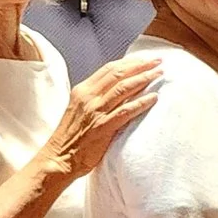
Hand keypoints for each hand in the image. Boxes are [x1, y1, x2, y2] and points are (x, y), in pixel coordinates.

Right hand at [41, 58, 160, 177]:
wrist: (58, 158)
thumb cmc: (72, 137)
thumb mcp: (81, 109)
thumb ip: (97, 97)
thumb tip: (121, 87)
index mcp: (83, 90)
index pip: (109, 69)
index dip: (130, 62)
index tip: (146, 59)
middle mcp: (88, 97)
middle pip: (118, 74)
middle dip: (140, 65)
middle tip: (158, 61)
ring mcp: (94, 112)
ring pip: (123, 88)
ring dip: (144, 79)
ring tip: (159, 74)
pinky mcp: (102, 128)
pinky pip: (125, 111)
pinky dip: (141, 103)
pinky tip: (153, 98)